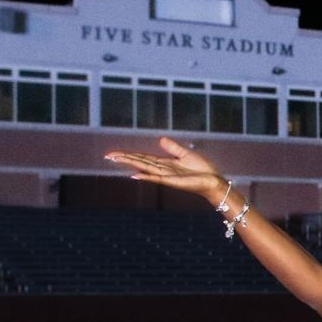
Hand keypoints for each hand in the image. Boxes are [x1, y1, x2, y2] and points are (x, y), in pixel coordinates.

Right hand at [104, 136, 229, 201]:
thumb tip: (160, 139)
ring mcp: (165, 176)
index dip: (129, 155)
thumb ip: (173, 148)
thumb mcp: (185, 154)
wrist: (213, 180)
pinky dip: (145, 176)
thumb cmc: (202, 169)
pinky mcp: (172, 181)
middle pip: (139, 162)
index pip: (143, 158)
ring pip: (144, 168)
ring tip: (116, 160)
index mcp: (164, 163)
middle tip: (108, 156)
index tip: (115, 154)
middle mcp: (162, 170)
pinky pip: (156, 177)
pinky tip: (134, 174)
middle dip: (124, 158)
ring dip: (130, 164)